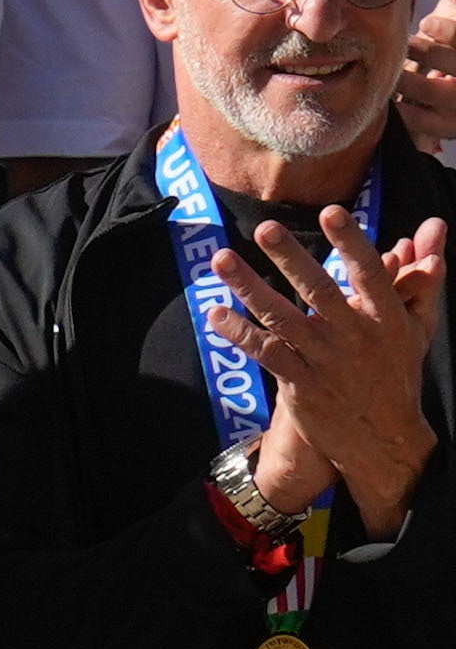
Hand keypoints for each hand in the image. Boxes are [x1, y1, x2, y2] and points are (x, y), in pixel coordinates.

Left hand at [222, 206, 451, 529]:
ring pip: (282, 319)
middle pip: (320, 291)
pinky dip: (240, 333)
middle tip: (264, 227)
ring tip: (222, 259)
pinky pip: (266, 353)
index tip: (332, 212)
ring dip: (250, 288)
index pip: (370, 274)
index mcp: (388, 319)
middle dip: (291, 258)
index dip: (352, 242)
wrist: (383, 436)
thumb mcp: (417, 324)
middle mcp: (356, 338)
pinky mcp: (300, 386)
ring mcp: (325, 362)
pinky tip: (216, 312)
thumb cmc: (397, 369)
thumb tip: (432, 226)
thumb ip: (421, 274)